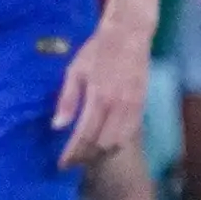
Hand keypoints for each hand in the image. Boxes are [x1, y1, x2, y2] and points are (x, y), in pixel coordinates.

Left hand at [53, 14, 151, 168]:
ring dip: (101, 153)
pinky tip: (105, 143)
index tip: (62, 165)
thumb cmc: (96, 50)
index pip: (84, 136)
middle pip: (102, 144)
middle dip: (86, 157)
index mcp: (98, 98)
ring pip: (118, 142)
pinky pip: (130, 133)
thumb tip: (57, 126)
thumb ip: (67, 100)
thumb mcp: (74, 70)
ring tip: (86, 156)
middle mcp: (118, 106)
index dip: (72, 153)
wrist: (129, 35)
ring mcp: (133, 107)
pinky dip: (117, 143)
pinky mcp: (142, 104)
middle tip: (72, 161)